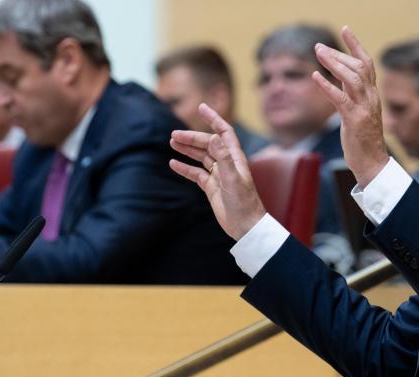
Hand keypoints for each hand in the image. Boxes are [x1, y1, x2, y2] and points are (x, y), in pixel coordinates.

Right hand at [169, 103, 266, 239]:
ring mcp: (219, 175)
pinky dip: (185, 168)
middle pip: (207, 144)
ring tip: (171, 142)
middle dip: (191, 138)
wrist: (246, 226)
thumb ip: (224, 159)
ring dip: (187, 149)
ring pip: (201, 157)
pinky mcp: (212, 188)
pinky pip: (196, 174)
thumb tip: (215, 137)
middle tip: (173, 135)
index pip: (224, 132)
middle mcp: (227, 163)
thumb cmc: (244, 203)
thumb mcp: (233, 179)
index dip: (213, 119)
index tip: (202, 107)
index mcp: (235, 158)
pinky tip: (173, 163)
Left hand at [313, 26, 388, 187]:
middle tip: (318, 47)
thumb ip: (350, 92)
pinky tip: (315, 76)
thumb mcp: (356, 111)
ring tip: (318, 54)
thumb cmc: (362, 139)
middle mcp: (371, 98)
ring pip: (352, 78)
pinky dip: (327, 86)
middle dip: (338, 53)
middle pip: (358, 67)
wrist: (372, 164)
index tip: (345, 29)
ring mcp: (365, 108)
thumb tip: (338, 75)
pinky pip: (341, 98)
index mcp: (372, 95)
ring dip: (334, 64)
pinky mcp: (355, 120)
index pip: (366, 64)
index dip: (356, 45)